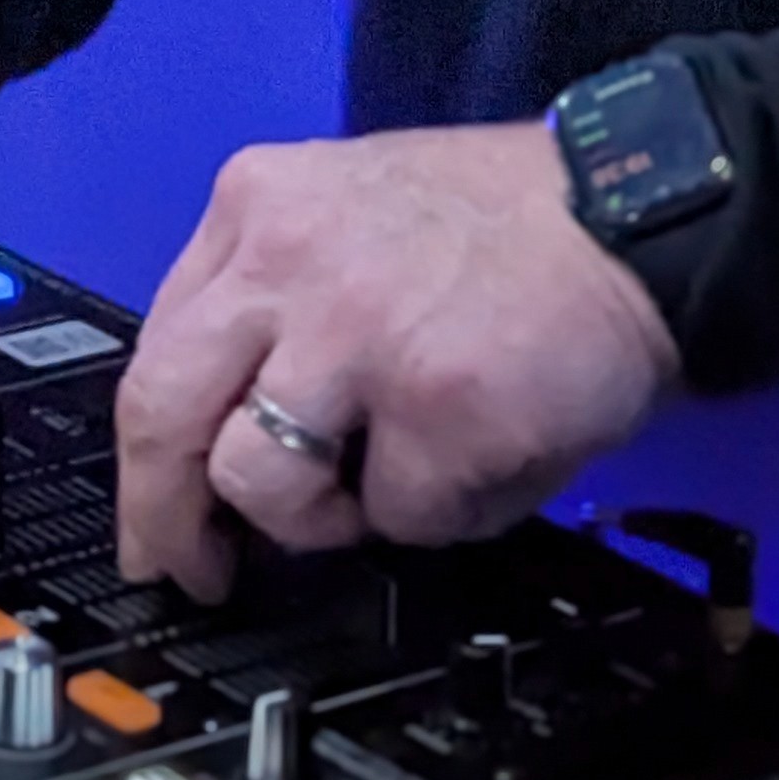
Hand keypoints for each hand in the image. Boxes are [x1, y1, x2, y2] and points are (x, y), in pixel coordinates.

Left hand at [114, 123, 678, 597]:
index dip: (148, 453)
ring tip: (392, 478)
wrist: (630, 213)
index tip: (154, 514)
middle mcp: (283, 262)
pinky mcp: (435, 408)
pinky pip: (400, 519)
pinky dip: (442, 513)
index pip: (155, 351)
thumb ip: (275, 303)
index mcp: (255, 207)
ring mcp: (355, 335)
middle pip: (164, 415)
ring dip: (323, 517)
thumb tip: (222, 437)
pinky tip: (483, 456)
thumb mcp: (346, 212)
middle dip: (169, 518)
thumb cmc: (498, 224)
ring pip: (263, 483)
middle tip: (197, 572)